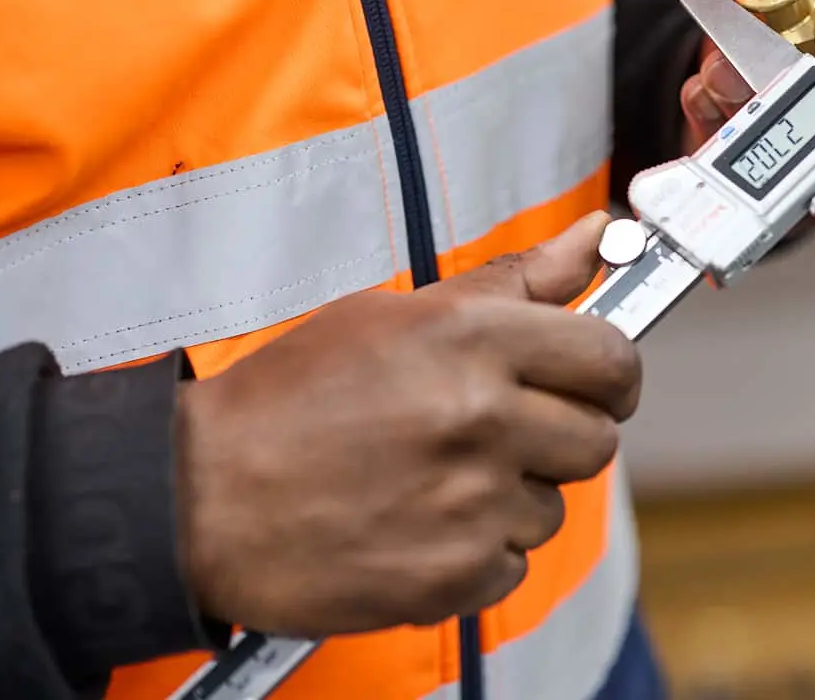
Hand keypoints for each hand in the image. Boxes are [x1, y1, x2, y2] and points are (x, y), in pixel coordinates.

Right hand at [176, 211, 638, 636]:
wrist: (201, 495)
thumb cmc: (291, 398)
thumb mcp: (398, 312)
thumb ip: (515, 280)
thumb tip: (598, 237)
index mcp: (473, 340)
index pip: (612, 357)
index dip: (608, 370)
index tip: (593, 378)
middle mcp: (481, 418)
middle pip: (597, 437)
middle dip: (561, 432)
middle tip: (502, 428)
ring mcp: (470, 504)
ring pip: (553, 503)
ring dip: (513, 494)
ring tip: (437, 475)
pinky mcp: (453, 577)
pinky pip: (513, 562)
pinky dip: (479, 549)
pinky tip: (421, 522)